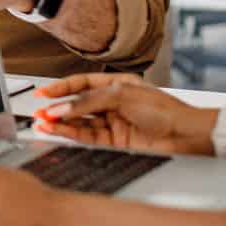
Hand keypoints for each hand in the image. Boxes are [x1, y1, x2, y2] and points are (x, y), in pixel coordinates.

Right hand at [32, 74, 213, 154]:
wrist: (186, 136)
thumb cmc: (165, 110)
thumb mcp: (122, 96)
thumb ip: (89, 102)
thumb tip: (64, 108)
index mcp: (116, 84)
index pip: (82, 84)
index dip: (61, 87)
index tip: (43, 92)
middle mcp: (113, 103)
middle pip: (78, 104)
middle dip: (58, 107)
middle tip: (39, 111)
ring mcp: (114, 123)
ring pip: (80, 122)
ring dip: (61, 122)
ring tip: (42, 123)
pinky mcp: (115, 141)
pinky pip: (87, 136)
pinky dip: (71, 133)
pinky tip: (58, 130)